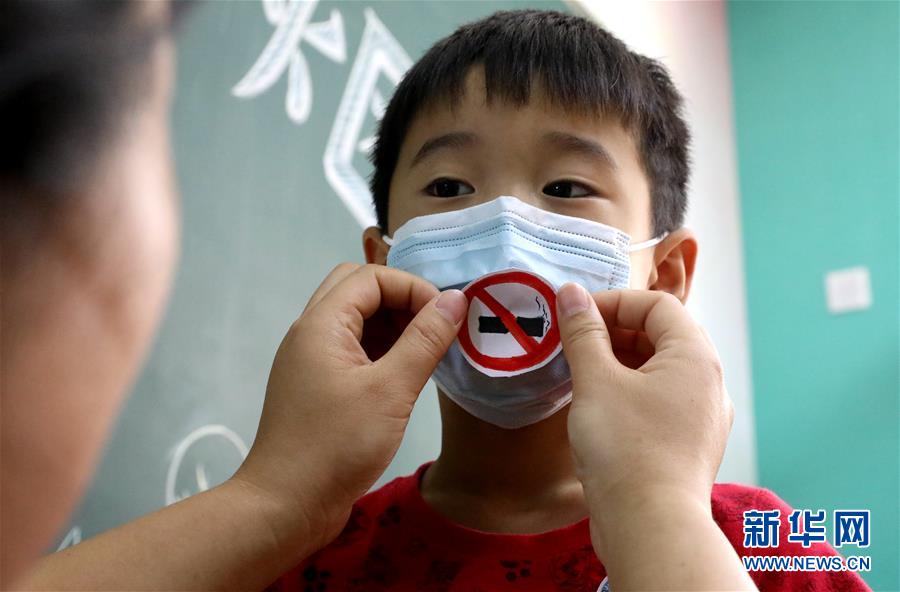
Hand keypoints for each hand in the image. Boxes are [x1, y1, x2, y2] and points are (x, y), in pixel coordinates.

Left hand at [232, 263, 466, 550]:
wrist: (284, 506)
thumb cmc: (336, 446)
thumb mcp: (391, 391)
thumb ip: (425, 340)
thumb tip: (456, 299)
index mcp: (321, 325)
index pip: (370, 277)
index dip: (412, 288)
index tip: (445, 318)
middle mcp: (310, 334)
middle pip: (358, 290)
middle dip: (401, 300)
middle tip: (434, 328)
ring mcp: (311, 361)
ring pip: (355, 320)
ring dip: (392, 325)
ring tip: (428, 351)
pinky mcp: (318, 387)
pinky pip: (352, 350)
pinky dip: (382, 351)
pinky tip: (407, 374)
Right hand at [556, 285, 733, 548]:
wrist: (649, 526)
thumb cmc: (625, 449)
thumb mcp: (595, 381)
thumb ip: (583, 332)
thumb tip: (570, 293)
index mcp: (695, 356)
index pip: (657, 304)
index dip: (613, 302)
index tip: (575, 316)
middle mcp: (709, 382)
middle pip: (662, 335)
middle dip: (614, 332)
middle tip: (574, 344)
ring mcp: (703, 416)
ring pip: (660, 370)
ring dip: (620, 363)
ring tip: (582, 375)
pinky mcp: (689, 444)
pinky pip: (661, 401)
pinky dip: (630, 392)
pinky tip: (600, 408)